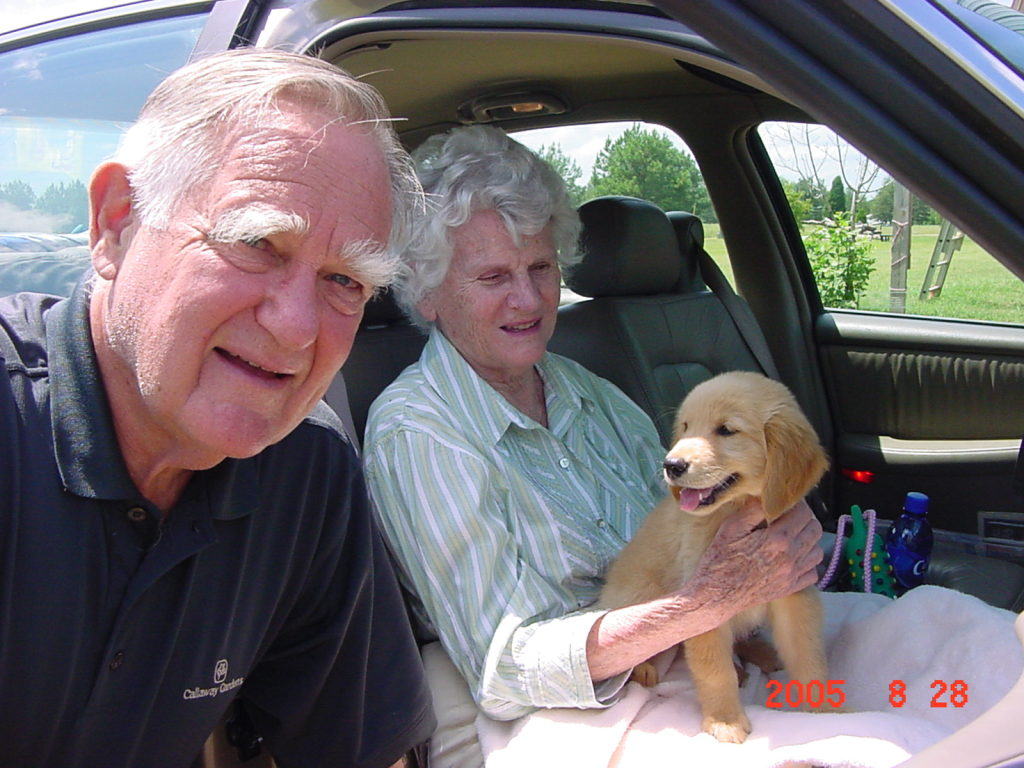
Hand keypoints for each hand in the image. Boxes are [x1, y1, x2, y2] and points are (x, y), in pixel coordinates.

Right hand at [685, 500, 822, 617]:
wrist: (716, 594)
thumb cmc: (720, 560)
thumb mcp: (731, 528)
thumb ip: (754, 510)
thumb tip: (768, 497)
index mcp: (777, 539)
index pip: (803, 513)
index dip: (796, 504)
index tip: (786, 504)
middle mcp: (790, 557)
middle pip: (815, 529)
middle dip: (805, 519)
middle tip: (789, 517)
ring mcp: (792, 575)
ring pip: (817, 550)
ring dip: (808, 540)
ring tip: (791, 537)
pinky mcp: (791, 588)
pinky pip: (813, 572)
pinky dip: (807, 562)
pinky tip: (792, 557)